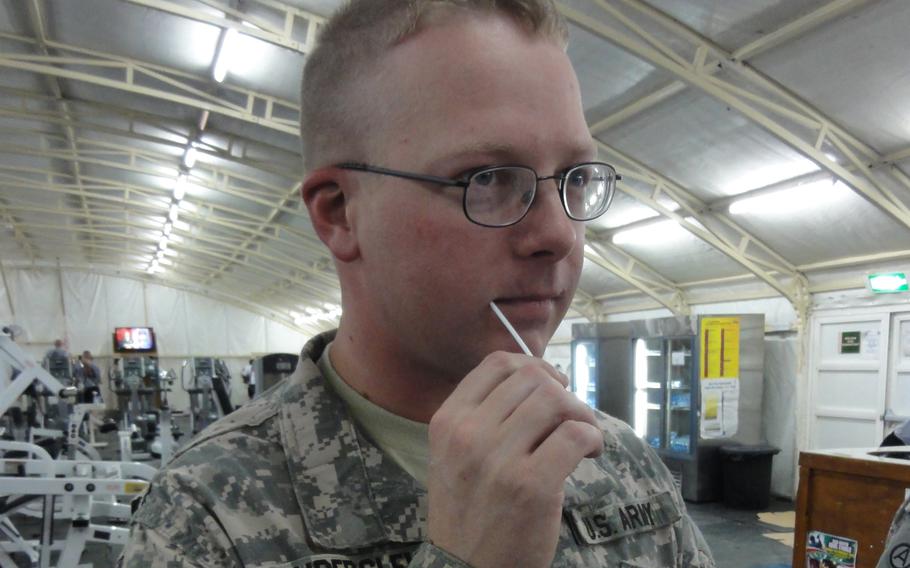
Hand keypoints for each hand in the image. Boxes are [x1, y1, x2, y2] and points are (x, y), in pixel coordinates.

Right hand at [426, 351, 603, 567]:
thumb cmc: (468, 510)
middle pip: (533, 378)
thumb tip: (540, 378)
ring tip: (583, 437)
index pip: (497, 363)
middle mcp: (468, 433)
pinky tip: (589, 454)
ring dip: (582, 414)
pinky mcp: (532, 485)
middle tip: (571, 416)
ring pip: (557, 400)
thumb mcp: (454, 454)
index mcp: (448, 420)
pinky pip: (575, 435)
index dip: (535, 365)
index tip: (552, 384)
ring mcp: (499, 458)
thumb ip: (483, 415)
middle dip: (563, 391)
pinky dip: (593, 438)